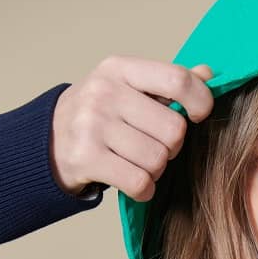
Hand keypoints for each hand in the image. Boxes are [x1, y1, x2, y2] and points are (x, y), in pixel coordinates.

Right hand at [49, 54, 214, 201]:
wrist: (49, 139)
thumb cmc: (101, 114)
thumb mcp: (130, 88)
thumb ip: (168, 83)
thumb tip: (207, 73)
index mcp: (121, 68)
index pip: (178, 80)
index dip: (200, 102)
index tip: (198, 116)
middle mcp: (105, 91)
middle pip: (174, 130)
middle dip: (172, 146)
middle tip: (154, 146)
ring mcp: (93, 124)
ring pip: (158, 160)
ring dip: (156, 170)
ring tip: (139, 163)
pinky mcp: (87, 157)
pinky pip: (140, 182)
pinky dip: (144, 189)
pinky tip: (134, 182)